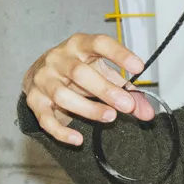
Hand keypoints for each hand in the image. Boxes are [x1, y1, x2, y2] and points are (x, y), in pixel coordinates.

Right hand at [22, 33, 155, 148]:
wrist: (40, 73)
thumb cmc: (78, 71)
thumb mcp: (103, 73)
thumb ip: (127, 91)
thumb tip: (148, 113)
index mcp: (79, 45)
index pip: (99, 44)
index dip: (119, 54)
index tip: (139, 68)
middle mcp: (58, 59)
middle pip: (79, 73)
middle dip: (105, 90)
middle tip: (127, 105)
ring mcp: (43, 79)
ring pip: (62, 95)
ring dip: (88, 109)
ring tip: (110, 117)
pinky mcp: (35, 101)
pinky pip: (46, 119)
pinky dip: (62, 131)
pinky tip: (78, 140)